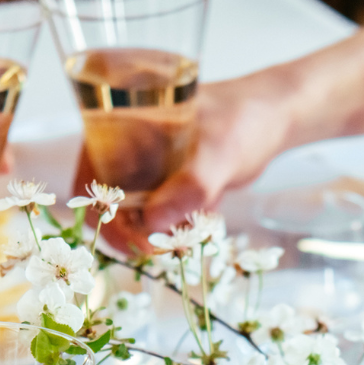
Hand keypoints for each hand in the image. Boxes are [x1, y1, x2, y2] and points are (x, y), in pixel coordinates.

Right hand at [116, 69, 306, 248]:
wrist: (273, 118)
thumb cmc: (244, 119)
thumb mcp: (220, 153)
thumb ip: (190, 187)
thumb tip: (152, 223)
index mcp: (120, 127)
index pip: (89, 181)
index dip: (104, 216)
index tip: (139, 244)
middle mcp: (124, 148)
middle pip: (109, 206)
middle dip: (140, 231)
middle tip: (174, 246)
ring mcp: (145, 168)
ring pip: (136, 217)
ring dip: (164, 231)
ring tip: (199, 219)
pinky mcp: (166, 184)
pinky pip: (161, 217)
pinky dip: (181, 225)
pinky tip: (209, 210)